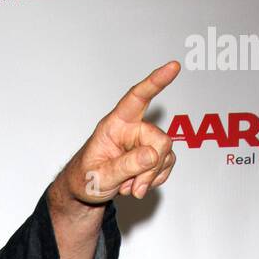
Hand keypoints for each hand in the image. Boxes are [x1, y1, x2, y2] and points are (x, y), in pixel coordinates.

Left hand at [60, 59, 179, 205]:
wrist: (85, 190)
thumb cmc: (86, 177)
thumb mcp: (100, 176)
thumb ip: (125, 166)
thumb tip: (152, 154)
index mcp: (115, 124)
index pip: (136, 98)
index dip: (155, 82)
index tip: (173, 67)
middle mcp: (132, 128)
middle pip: (160, 140)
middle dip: (151, 169)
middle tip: (134, 188)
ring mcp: (144, 141)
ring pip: (166, 155)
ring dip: (150, 178)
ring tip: (129, 186)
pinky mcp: (153, 154)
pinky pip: (167, 164)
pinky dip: (155, 180)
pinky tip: (138, 184)